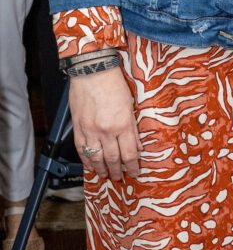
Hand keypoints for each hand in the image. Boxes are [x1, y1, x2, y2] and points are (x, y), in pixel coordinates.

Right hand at [69, 65, 141, 180]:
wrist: (92, 71)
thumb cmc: (113, 83)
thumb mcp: (130, 104)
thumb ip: (133, 128)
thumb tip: (137, 146)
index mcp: (122, 124)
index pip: (129, 154)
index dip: (132, 166)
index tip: (135, 172)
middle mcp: (106, 130)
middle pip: (112, 159)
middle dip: (117, 171)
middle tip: (119, 178)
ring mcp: (90, 130)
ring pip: (96, 158)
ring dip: (101, 169)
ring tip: (106, 175)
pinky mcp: (78, 127)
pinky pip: (81, 149)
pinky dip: (86, 160)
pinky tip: (90, 165)